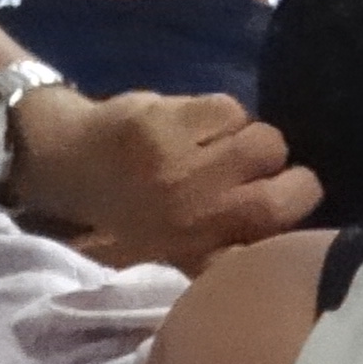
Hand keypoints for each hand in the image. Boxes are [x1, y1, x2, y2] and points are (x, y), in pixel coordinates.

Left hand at [18, 88, 318, 269]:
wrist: (65, 159)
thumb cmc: (124, 211)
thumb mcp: (169, 251)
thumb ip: (222, 253)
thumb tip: (283, 250)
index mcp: (195, 251)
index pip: (276, 243)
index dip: (297, 223)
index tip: (285, 212)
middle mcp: (193, 216)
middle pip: (294, 192)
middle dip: (294, 181)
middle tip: (269, 176)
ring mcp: (181, 167)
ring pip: (268, 143)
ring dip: (256, 142)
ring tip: (227, 148)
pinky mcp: (169, 121)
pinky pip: (234, 110)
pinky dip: (224, 115)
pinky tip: (199, 125)